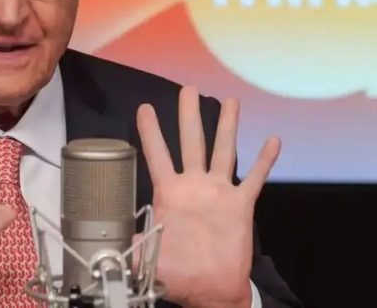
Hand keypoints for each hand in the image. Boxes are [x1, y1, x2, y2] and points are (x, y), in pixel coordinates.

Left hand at [134, 87, 279, 307]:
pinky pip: (255, 178)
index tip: (144, 108)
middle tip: (188, 90)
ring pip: (223, 150)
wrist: (212, 290)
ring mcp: (219, 192)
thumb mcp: (149, 259)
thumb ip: (129, 246)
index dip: (150, 131)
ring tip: (231, 102)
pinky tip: (272, 140)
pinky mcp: (240, 204)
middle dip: (189, 115)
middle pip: (191, 141)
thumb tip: (104, 248)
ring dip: (227, 126)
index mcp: (171, 193)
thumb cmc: (181, 274)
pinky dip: (264, 160)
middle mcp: (195, 186)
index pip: (158, 154)